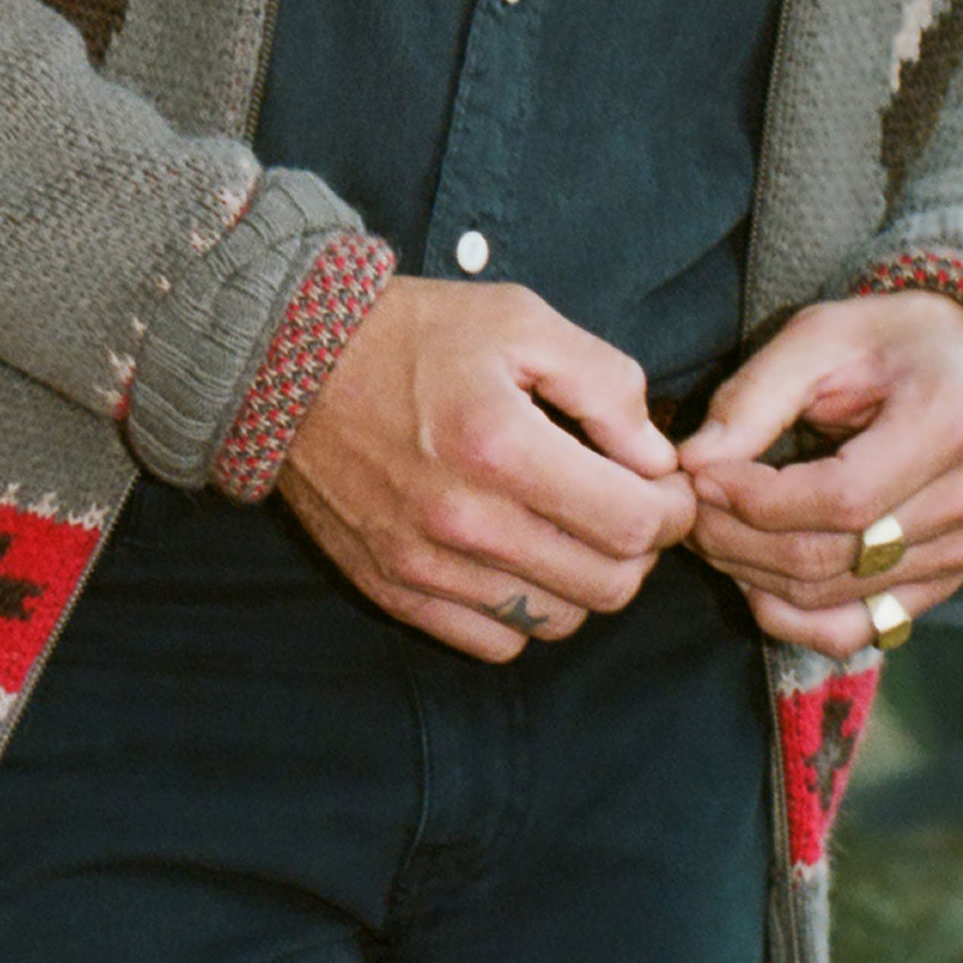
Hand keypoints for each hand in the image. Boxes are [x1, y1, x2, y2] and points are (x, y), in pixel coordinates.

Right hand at [277, 278, 694, 661]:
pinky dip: (525, 613)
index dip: (673, 511)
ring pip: (557, 623)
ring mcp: (424, 564)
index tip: (667, 486)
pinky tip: (519, 558)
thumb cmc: (415, 333)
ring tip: (572, 528)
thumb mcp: (522, 319)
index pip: (633, 525)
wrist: (290, 361)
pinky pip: (495, 642)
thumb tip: (655, 458)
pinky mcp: (394, 589)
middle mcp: (464, 519)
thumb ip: (605, 384)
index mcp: (501, 445)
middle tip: (628, 506)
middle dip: (640, 550)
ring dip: (584, 582)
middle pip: (607, 587)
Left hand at [677, 290, 962, 656]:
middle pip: (829, 557)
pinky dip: (788, 618)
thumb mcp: (819, 337)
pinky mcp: (938, 584)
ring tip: (708, 530)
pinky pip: (853, 630)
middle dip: (737, 540)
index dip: (756, 500)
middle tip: (686, 506)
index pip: (841, 499)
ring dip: (749, 575)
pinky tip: (749, 576)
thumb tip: (693, 463)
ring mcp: (955, 553)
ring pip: (829, 600)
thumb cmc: (886, 342)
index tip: (697, 474)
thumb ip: (755, 397)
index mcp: (947, 427)